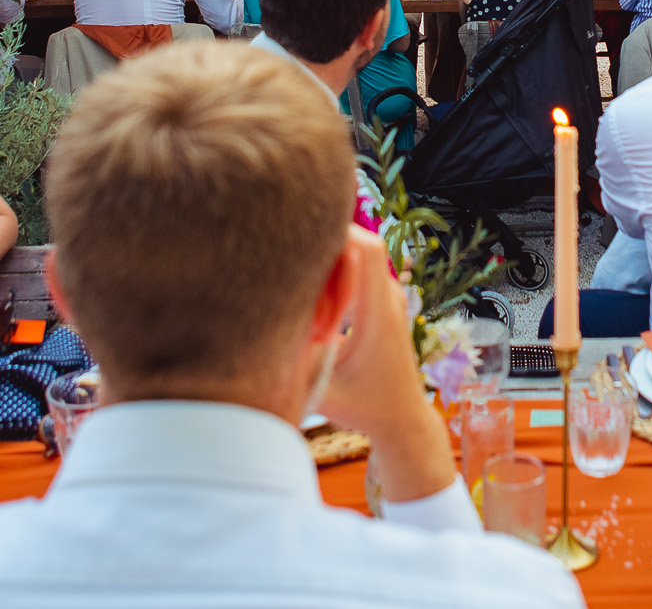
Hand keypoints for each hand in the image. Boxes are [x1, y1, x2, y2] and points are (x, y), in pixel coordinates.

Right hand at [317, 229, 454, 501]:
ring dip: (326, 267)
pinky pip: (357, 271)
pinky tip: (312, 303)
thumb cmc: (366, 408)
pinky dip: (333, 278)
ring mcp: (389, 296)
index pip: (366, 248)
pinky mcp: (383, 300)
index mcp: (380, 312)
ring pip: (356, 256)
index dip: (334, 232)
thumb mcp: (323, 393)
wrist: (404, 419)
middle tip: (290, 270)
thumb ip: (291, 366)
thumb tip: (247, 346)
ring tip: (303, 294)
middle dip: (322, 250)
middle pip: (358, 244)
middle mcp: (390, 296)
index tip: (298, 240)